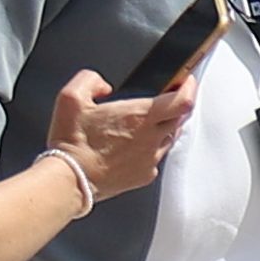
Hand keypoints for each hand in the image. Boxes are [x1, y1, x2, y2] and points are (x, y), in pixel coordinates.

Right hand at [44, 68, 189, 199]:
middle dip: (176, 107)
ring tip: (143, 123)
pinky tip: (132, 146)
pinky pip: (156, 158)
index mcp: (138, 116)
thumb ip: (90, 81)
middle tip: (166, 100)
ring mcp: (150, 158)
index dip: (189, 88)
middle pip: (180, 119)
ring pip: (169, 138)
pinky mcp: (145, 175)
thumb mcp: (71, 98)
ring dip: (164, 128)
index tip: (186, 82)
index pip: (182, 101)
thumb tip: (103, 86)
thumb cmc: (72, 143)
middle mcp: (151, 138)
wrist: (71, 179)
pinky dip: (151, 149)